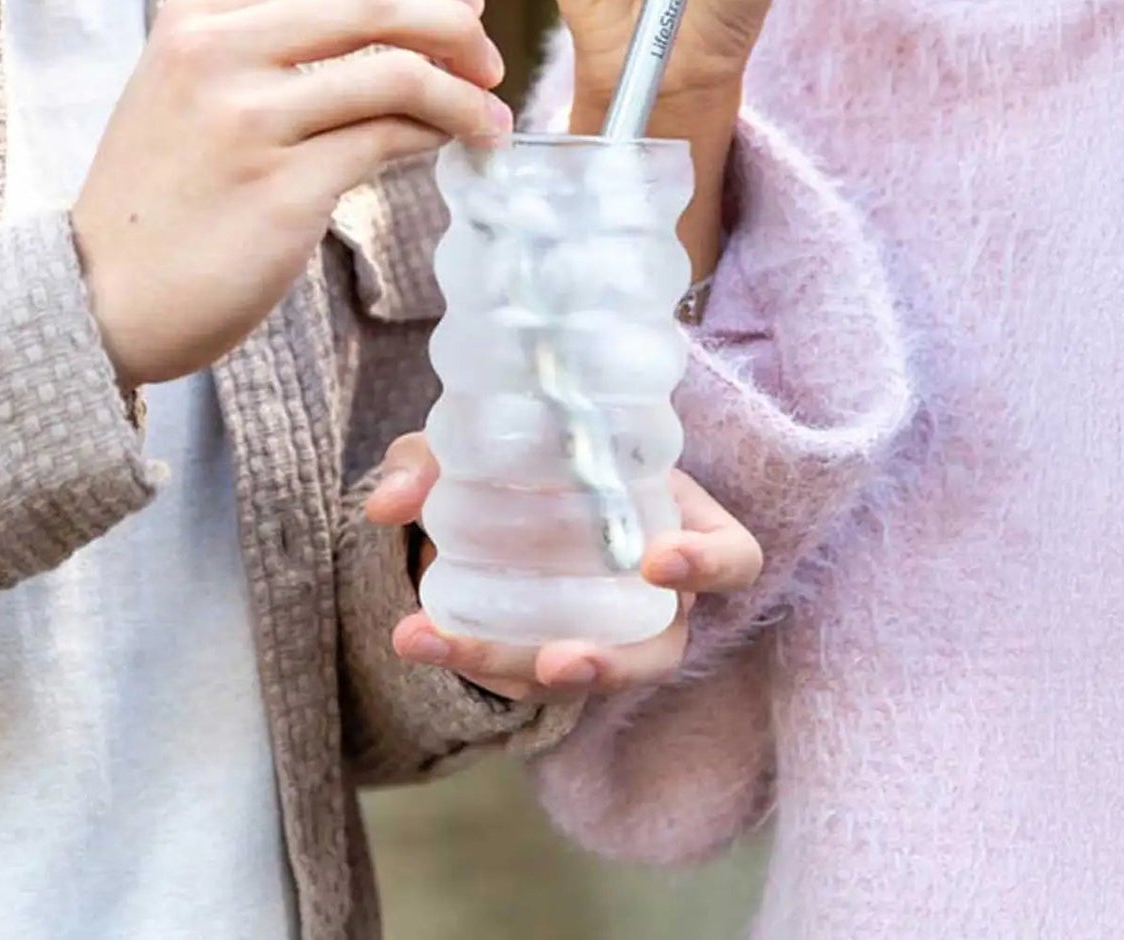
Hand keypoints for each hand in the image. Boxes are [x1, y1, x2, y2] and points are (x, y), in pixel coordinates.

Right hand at [72, 0, 510, 389]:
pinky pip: (387, 142)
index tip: (465, 3)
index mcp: (199, 19)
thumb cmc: (164, 199)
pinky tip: (452, 146)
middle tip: (490, 59)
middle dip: (455, 24)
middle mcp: (218, 55)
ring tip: (491, 118)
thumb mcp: (193, 92)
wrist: (100, 297)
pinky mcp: (281, 190)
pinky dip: (436, 136)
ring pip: (395, 74)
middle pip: (374, 1)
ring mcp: (249, 122)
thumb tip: (400, 35)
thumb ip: (275, 52)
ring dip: (464, 94)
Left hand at [366, 432, 763, 701]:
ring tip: (447, 647)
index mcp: (674, 520)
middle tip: (557, 658)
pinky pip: (528, 682)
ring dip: (522, 670)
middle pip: (660, 648)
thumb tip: (391, 504)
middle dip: (614, 662)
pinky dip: (477, 663)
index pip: (733, 556)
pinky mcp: (554, 661)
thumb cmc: (520, 459)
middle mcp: (652, 591)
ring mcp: (606, 634)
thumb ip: (436, 458)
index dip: (709, 564)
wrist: (490, 498)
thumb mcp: (480, 442)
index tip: (657, 559)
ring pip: (588, 678)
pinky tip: (423, 637)